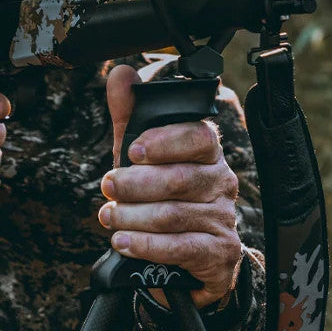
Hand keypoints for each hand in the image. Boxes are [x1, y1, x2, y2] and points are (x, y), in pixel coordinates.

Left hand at [99, 65, 242, 308]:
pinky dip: (147, 246)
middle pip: (181, 179)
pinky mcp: (218, 251)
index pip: (199, 138)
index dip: (166, 142)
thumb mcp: (143, 157)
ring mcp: (222, 219)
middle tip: (108, 187)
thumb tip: (121, 74)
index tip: (133, 151)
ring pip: (175, 214)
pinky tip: (123, 242)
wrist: (193, 256)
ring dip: (134, 217)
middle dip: (136, 184)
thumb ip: (131, 116)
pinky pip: (182, 247)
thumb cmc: (165, 198)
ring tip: (109, 217)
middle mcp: (221, 183)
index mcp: (208, 154)